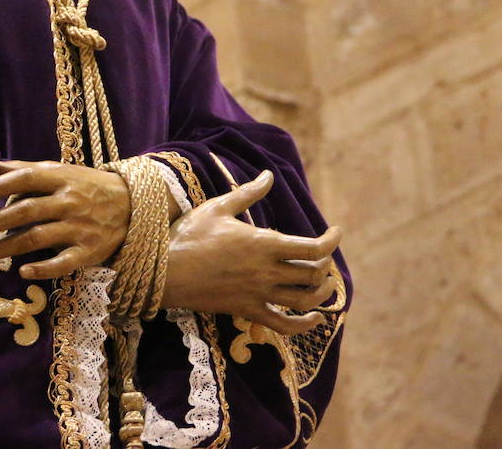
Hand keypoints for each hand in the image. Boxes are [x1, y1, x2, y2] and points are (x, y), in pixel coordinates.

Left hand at [0, 157, 130, 279]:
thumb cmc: (84, 186)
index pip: (21, 179)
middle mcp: (68, 200)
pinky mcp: (90, 250)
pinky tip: (22, 272)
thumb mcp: (56, 172)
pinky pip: (64, 262)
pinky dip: (43, 268)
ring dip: (6, 248)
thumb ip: (18, 170)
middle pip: (24, 211)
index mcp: (59, 177)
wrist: (133, 204)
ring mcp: (80, 226)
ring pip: (38, 238)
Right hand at [162, 170, 342, 334]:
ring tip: (325, 284)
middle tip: (325, 257)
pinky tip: (314, 319)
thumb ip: (248, 193)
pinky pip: (283, 326)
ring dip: (322, 294)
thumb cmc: (188, 236)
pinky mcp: (247, 311)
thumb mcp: (217, 207)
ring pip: (304, 301)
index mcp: (263, 244)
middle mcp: (266, 272)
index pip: (313, 248)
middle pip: (313, 275)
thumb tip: (268, 175)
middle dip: (326, 267)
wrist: (164, 273)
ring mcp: (258, 295)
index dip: (331, 241)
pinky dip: (304, 325)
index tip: (336, 232)